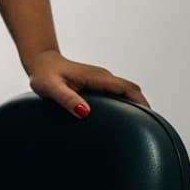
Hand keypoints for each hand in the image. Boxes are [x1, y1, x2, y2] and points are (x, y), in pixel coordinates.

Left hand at [25, 49, 147, 116]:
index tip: (150, 120)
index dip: (141, 103)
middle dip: (143, 107)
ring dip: (134, 105)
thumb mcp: (51, 88)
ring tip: (138, 127)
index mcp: (97, 77)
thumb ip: (67, 99)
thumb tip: (85, 112)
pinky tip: (120, 119)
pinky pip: (117, 93)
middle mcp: (103, 77)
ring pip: (126, 91)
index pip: (128, 88)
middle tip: (148, 128)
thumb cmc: (43, 75)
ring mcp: (101, 79)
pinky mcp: (97, 83)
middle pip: (132, 90)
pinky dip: (125, 103)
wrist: (39, 61)